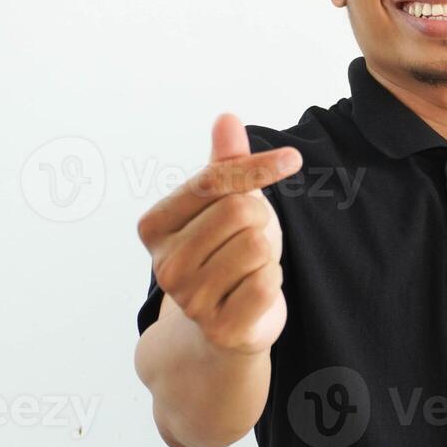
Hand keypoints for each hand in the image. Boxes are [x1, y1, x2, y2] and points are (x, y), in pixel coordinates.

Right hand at [137, 113, 301, 355]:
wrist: (221, 328)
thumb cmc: (224, 254)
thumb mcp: (225, 205)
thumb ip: (226, 165)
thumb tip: (227, 118)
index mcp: (154, 226)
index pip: (214, 180)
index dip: (259, 166)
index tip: (292, 159)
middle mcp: (164, 265)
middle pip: (241, 211)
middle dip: (260, 220)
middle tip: (248, 241)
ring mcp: (189, 300)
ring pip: (257, 246)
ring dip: (266, 254)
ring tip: (248, 269)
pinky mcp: (220, 328)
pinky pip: (267, 282)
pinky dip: (271, 282)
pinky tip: (253, 293)